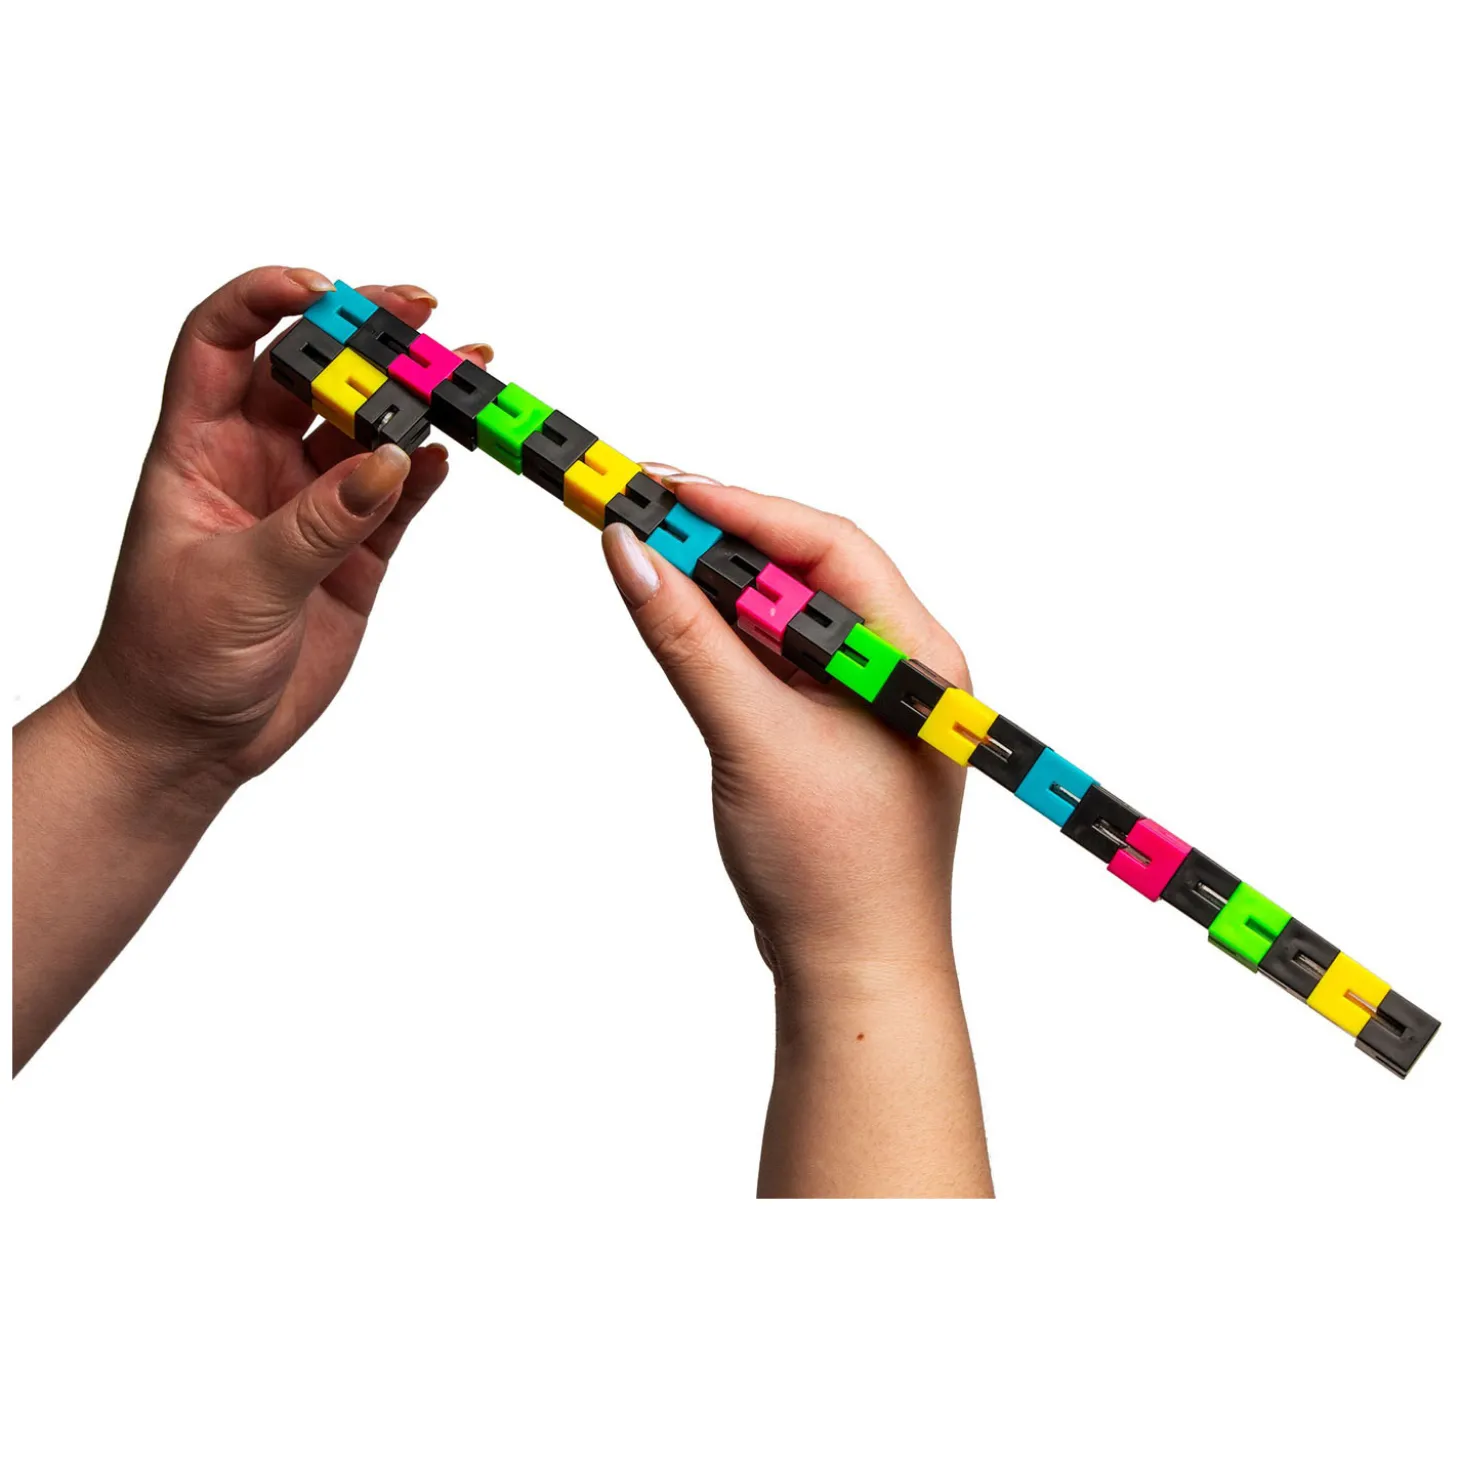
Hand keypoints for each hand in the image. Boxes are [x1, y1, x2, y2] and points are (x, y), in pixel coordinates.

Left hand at [72, 266, 490, 805]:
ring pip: (366, 431)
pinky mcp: (352, 555)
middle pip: (313, 373)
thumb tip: (389, 460)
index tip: (324, 289)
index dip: (266, 299)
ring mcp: (309, 508)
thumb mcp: (239, 581)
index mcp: (196, 451)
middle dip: (365, 337)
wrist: (189, 739)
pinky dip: (423, 472)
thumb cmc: (169, 656)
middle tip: (421, 318)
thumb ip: (319, 521)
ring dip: (410, 401)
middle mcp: (254, 466)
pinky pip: (396, 498)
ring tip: (463, 375)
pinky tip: (449, 449)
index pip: (220, 340)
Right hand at [601, 467, 971, 998]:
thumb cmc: (833, 871)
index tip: (660, 489)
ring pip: (785, 613)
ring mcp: (865, 699)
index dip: (740, 509)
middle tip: (639, 511)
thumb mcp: (752, 739)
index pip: (827, 546)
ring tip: (647, 554)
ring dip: (718, 585)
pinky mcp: (832, 729)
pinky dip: (727, 636)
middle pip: (805, 570)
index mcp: (915, 657)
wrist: (853, 969)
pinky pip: (777, 658)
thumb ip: (690, 640)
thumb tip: (631, 553)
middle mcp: (898, 666)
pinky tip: (682, 619)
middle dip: (722, 538)